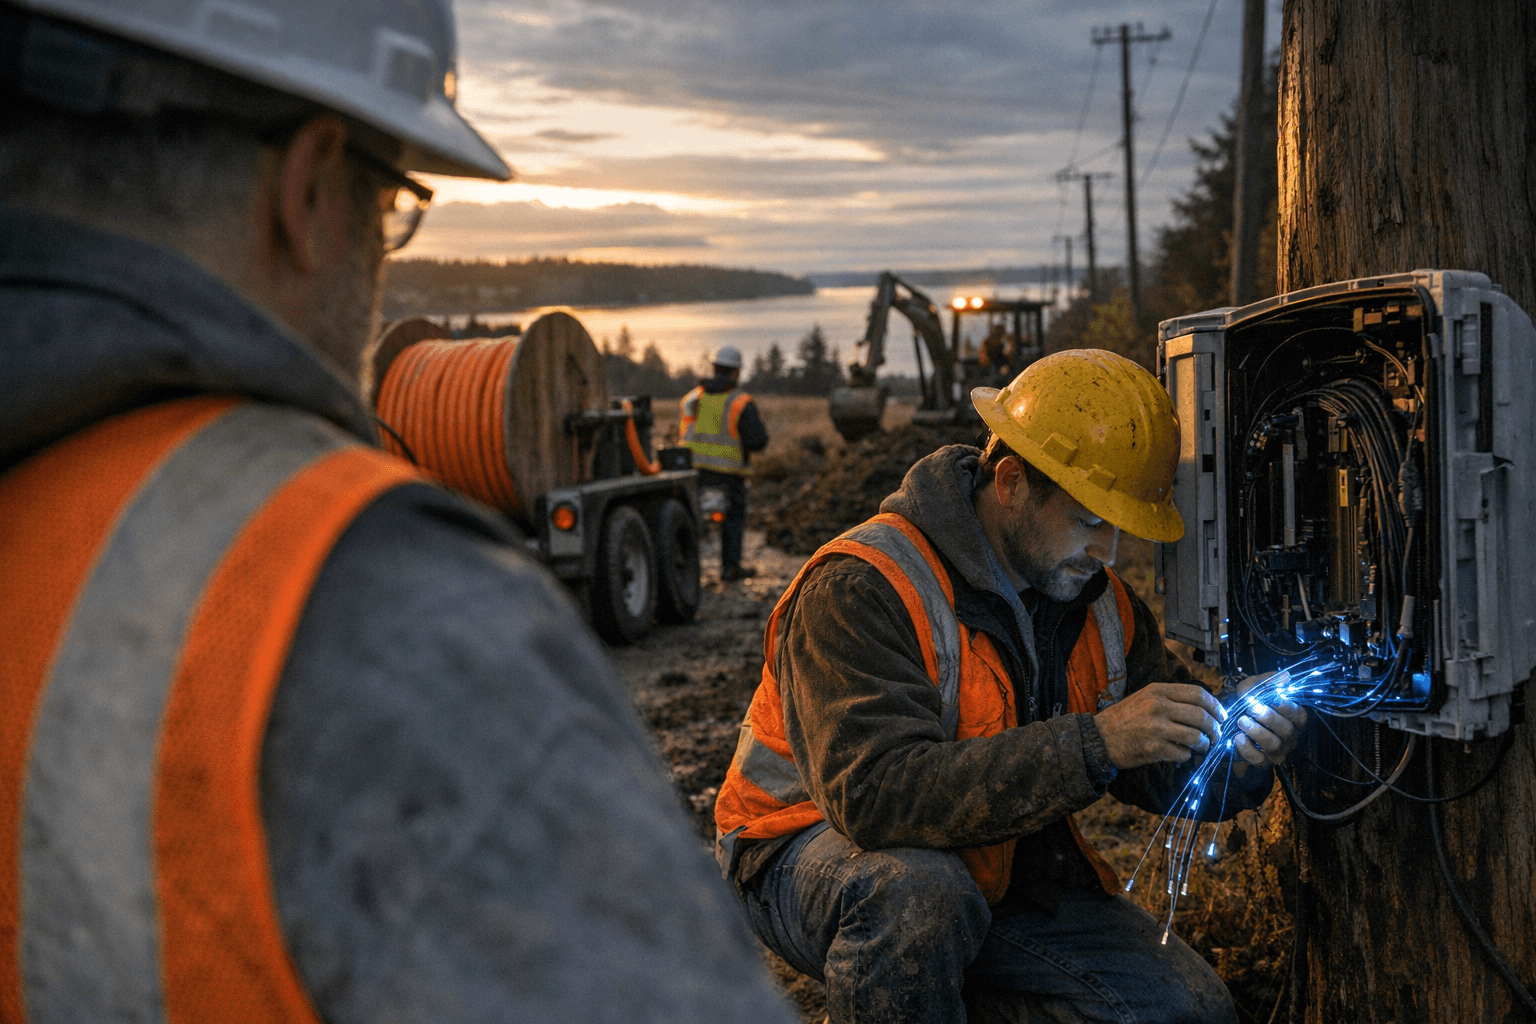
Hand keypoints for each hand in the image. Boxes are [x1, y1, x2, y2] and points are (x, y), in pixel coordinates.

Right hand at [1094, 682, 1227, 769]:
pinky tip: (1182, 754)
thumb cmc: (1123, 719)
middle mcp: (1158, 707)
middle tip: (1216, 735)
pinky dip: (1187, 756)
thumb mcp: (1144, 698)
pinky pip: (1183, 753)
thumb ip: (1170, 699)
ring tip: (1202, 747)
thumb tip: (1203, 708)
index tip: (1221, 716)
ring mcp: (1156, 728)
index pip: (1197, 694)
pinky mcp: (1154, 749)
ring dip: (1204, 744)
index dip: (1215, 706)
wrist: (1099, 738)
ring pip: (1196, 736)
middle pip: (1201, 715)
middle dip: (1215, 728)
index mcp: (1157, 691)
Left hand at [1229, 674, 1307, 767]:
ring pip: (1273, 745)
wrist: (1230, 720)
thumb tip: (1285, 677)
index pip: (1299, 716)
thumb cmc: (1248, 702)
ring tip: (1242, 721)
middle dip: (1269, 718)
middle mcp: (1290, 737)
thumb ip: (1268, 681)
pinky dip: (1247, 749)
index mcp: (1294, 719)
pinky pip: (1258, 759)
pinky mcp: (1263, 761)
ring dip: (1257, 732)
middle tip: (1252, 709)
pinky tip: (1238, 738)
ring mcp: (1278, 751)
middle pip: (1286, 730)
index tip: (1274, 699)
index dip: (1287, 708)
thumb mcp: (1255, 687)